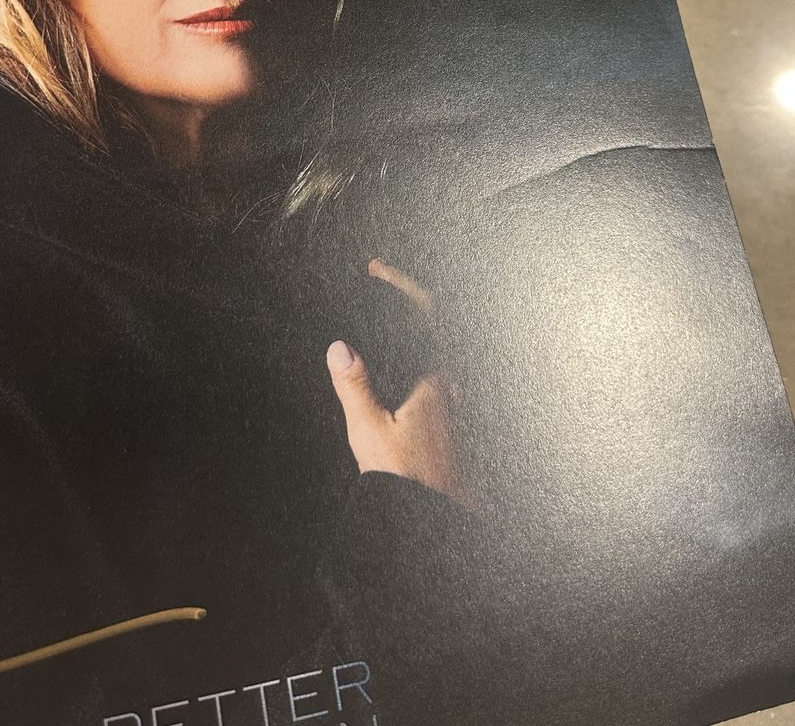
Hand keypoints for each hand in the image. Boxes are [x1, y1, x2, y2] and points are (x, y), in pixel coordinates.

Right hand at [327, 259, 469, 506]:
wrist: (431, 523)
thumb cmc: (407, 483)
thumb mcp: (370, 432)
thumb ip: (355, 386)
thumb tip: (340, 347)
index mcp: (435, 380)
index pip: (426, 314)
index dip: (402, 285)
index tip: (377, 269)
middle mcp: (451, 388)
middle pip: (436, 329)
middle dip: (407, 303)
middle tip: (380, 284)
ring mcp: (454, 406)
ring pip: (438, 354)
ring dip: (413, 333)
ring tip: (385, 320)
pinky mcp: (449, 425)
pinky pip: (436, 378)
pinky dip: (415, 361)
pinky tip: (399, 373)